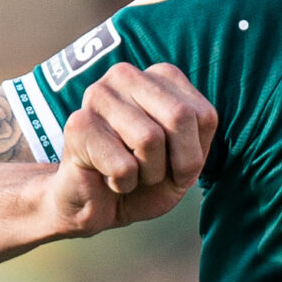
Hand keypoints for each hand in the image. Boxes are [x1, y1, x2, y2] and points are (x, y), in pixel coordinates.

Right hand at [47, 63, 217, 234]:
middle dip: (176, 162)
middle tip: (153, 172)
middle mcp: (126, 75)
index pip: (203, 115)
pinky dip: (123, 184)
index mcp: (160, 76)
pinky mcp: (78, 123)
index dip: (194, 154)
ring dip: (147, 173)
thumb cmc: (145, 178)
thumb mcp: (187, 159)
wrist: (97, 205)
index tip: (172, 163)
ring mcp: (98, 94)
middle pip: (179, 116)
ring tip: (129, 171)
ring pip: (149, 139)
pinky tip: (108, 176)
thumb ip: (197, 132)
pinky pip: (123, 166)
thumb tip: (181, 115)